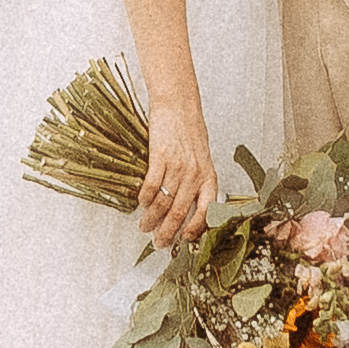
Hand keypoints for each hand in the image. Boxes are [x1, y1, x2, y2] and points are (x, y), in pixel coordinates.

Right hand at [135, 93, 216, 248]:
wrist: (178, 104)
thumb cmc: (189, 130)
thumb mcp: (202, 158)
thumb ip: (198, 181)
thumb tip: (187, 207)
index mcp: (208, 176)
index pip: (206, 211)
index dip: (195, 229)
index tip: (185, 240)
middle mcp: (195, 173)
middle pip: (180, 211)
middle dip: (168, 232)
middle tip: (159, 243)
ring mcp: (178, 165)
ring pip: (164, 202)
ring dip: (152, 218)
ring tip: (144, 227)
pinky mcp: (161, 156)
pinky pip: (152, 184)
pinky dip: (144, 198)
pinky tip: (140, 204)